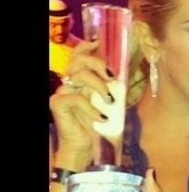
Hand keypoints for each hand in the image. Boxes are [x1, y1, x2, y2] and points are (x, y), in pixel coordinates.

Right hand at [50, 41, 116, 161]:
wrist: (85, 146)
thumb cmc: (98, 124)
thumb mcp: (109, 103)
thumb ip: (113, 88)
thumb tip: (127, 75)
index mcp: (81, 78)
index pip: (79, 54)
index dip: (88, 47)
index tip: (101, 44)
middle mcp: (70, 82)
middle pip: (79, 59)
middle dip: (98, 63)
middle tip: (112, 77)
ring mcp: (62, 92)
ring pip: (79, 76)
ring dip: (99, 86)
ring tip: (110, 100)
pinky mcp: (58, 104)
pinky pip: (75, 98)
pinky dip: (92, 108)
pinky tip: (102, 118)